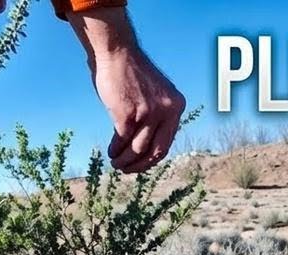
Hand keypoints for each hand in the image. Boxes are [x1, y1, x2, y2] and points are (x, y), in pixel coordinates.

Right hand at [69, 8, 184, 173]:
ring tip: (116, 163)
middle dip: (140, 165)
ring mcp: (149, 113)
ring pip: (138, 149)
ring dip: (125, 160)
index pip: (167, 143)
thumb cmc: (131, 73)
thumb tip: (146, 145)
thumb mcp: (154, 95)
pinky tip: (111, 151)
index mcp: (177, 106)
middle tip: (126, 170)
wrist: (117, 51)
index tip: (140, 164)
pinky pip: (122, 141)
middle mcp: (167, 111)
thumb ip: (156, 116)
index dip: (152, 158)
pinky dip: (116, 149)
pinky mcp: (129, 114)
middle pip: (156, 151)